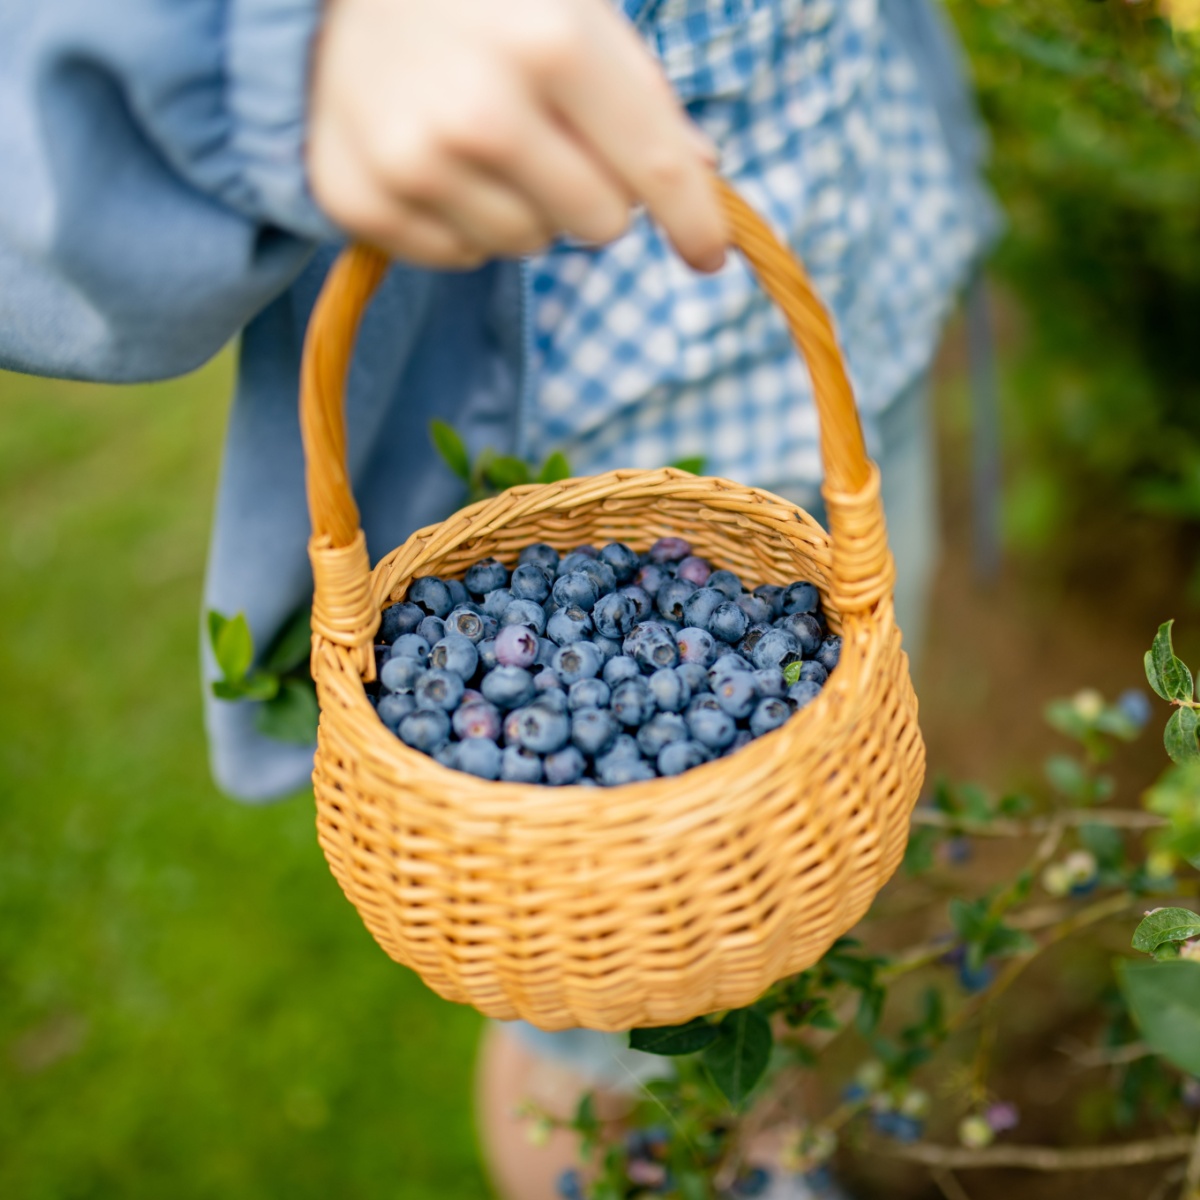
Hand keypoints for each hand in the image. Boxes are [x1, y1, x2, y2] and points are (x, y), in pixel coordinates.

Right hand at [307, 0, 725, 270]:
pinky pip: (459, 257)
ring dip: (527, 207)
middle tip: (560, 143)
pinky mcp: (360, 202)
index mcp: (552, 43)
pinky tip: (439, 161)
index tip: (709, 254)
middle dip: (597, 194)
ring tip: (487, 141)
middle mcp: (481, 114)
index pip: (655, 169)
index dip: (695, 220)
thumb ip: (640, 91)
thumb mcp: (574, 7)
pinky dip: (462, 221)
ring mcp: (414, 164)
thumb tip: (701, 170)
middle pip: (600, 226)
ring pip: (527, 247)